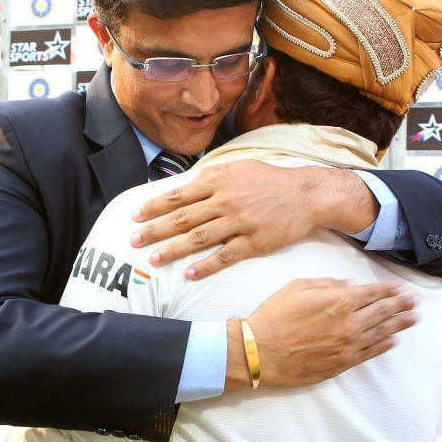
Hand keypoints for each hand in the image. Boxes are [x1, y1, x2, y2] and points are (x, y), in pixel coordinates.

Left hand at [130, 160, 376, 278]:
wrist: (307, 194)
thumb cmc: (272, 181)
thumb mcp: (240, 167)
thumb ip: (213, 174)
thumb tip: (186, 184)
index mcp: (220, 181)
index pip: (179, 195)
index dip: (154, 206)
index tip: (135, 215)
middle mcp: (226, 201)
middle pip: (183, 217)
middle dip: (155, 229)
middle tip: (133, 240)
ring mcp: (240, 222)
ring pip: (199, 238)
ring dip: (174, 249)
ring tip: (154, 259)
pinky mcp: (255, 242)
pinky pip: (226, 256)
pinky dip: (206, 266)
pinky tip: (190, 274)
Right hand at [233, 278, 417, 388]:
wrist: (260, 351)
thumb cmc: (275, 315)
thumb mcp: (298, 287)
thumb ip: (328, 283)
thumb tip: (352, 284)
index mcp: (340, 301)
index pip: (374, 293)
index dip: (390, 289)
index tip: (403, 288)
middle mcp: (349, 323)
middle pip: (384, 312)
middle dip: (402, 305)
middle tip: (417, 302)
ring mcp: (347, 345)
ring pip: (381, 333)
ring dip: (400, 324)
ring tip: (414, 319)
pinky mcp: (341, 363)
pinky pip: (369, 353)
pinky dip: (384, 346)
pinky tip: (394, 341)